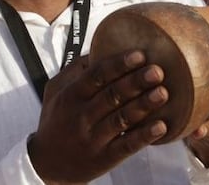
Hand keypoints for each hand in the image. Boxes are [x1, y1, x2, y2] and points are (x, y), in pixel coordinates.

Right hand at [29, 51, 168, 182]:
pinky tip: (161, 126)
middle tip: (158, 71)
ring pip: (121, 119)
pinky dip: (144, 136)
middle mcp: (82, 116)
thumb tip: (103, 45)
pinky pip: (126, 146)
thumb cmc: (56, 120)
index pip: (96, 76)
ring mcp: (93, 138)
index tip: (140, 55)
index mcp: (72, 95)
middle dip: (136, 82)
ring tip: (163, 93)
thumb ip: (76, 69)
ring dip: (143, 106)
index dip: (119, 65)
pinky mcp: (105, 158)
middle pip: (112, 96)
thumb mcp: (56, 91)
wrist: (46, 164)